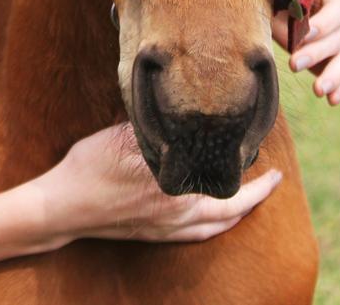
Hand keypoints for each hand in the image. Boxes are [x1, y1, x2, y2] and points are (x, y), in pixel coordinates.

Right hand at [37, 123, 282, 245]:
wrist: (63, 207)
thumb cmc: (88, 166)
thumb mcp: (119, 134)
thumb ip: (152, 125)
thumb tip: (176, 104)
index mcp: (172, 183)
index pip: (221, 175)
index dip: (246, 164)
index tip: (260, 144)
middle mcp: (177, 209)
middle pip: (232, 206)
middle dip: (258, 193)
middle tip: (276, 178)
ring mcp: (168, 227)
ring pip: (219, 224)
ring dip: (242, 210)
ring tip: (257, 196)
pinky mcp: (158, 235)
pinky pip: (200, 234)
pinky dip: (219, 225)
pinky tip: (221, 217)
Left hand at [272, 0, 339, 104]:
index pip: (337, 10)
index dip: (324, 22)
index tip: (306, 32)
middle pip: (338, 37)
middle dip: (317, 52)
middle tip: (293, 63)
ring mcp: (338, 38)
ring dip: (333, 75)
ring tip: (318, 91)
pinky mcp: (330, 56)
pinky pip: (339, 73)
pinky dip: (338, 87)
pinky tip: (331, 101)